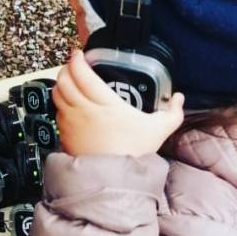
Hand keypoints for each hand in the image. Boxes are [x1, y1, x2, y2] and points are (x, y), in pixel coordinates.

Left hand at [53, 50, 184, 156]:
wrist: (112, 181)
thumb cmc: (133, 152)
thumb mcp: (158, 130)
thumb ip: (172, 113)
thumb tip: (180, 98)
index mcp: (104, 102)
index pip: (81, 73)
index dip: (76, 60)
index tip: (79, 54)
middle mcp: (83, 109)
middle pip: (64, 79)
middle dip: (66, 68)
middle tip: (74, 66)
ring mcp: (71, 122)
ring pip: (56, 94)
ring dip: (61, 84)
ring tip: (70, 82)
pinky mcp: (64, 136)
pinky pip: (57, 112)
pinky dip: (60, 104)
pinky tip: (69, 106)